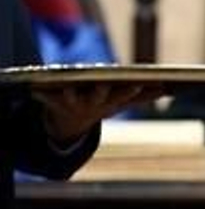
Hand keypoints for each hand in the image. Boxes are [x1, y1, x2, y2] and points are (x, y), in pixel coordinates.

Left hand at [35, 82, 162, 145]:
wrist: (70, 125)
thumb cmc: (99, 106)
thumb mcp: (120, 102)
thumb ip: (142, 96)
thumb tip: (166, 89)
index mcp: (109, 102)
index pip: (123, 96)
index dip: (129, 91)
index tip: (136, 83)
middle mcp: (92, 103)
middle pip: (98, 96)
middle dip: (101, 90)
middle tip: (104, 83)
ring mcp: (73, 103)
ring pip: (72, 97)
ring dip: (70, 94)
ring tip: (68, 86)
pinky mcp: (54, 102)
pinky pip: (45, 98)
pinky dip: (39, 94)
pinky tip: (33, 89)